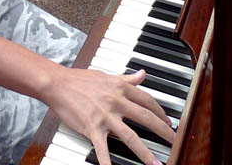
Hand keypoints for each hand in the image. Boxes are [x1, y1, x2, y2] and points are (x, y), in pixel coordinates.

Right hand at [46, 65, 173, 164]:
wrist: (57, 83)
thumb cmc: (79, 79)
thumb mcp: (106, 75)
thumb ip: (126, 78)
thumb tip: (142, 74)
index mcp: (120, 87)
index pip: (146, 100)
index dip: (160, 112)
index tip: (168, 121)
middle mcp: (116, 101)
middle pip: (145, 118)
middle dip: (162, 131)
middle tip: (174, 141)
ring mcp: (105, 115)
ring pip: (130, 136)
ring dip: (145, 152)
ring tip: (156, 164)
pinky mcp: (92, 127)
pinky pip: (103, 149)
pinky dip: (109, 163)